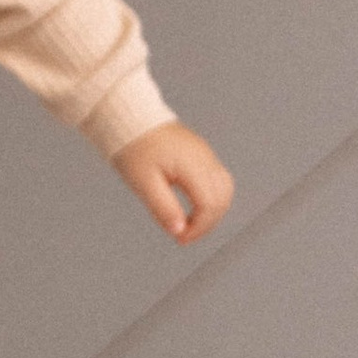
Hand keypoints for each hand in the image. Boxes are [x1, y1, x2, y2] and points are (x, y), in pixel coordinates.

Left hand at [113, 121, 233, 244]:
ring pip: (225, 189)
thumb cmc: (134, 147)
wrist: (132, 118)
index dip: (198, 227)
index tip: (180, 238)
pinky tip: (193, 208)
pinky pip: (218, 180)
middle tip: (184, 235)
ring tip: (190, 224)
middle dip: (208, 223)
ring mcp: (206, 155)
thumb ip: (163, 208)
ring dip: (212, 211)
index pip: (209, 203)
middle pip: (223, 198)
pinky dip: (211, 198)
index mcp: (191, 164)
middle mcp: (205, 158)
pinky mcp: (202, 155)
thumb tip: (178, 231)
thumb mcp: (143, 183)